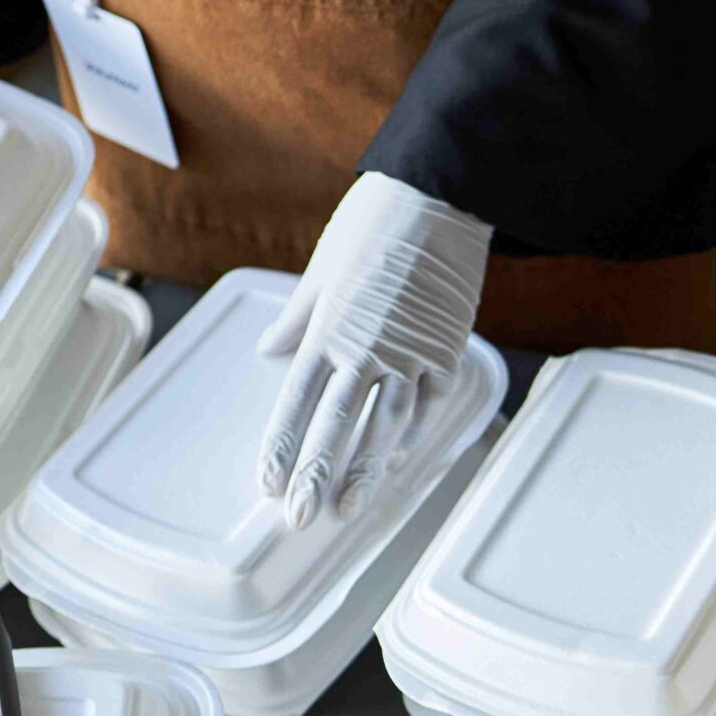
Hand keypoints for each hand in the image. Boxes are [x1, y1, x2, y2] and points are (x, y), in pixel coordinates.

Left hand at [257, 172, 489, 527]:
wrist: (439, 197)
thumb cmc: (374, 222)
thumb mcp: (322, 266)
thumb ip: (297, 317)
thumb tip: (269, 349)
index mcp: (327, 329)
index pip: (297, 402)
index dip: (282, 446)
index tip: (268, 483)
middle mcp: (365, 349)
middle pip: (337, 425)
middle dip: (317, 475)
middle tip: (302, 518)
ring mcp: (409, 354)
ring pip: (385, 425)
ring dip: (367, 470)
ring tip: (352, 508)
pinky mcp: (446, 350)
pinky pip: (427, 403)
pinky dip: (412, 433)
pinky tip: (399, 460)